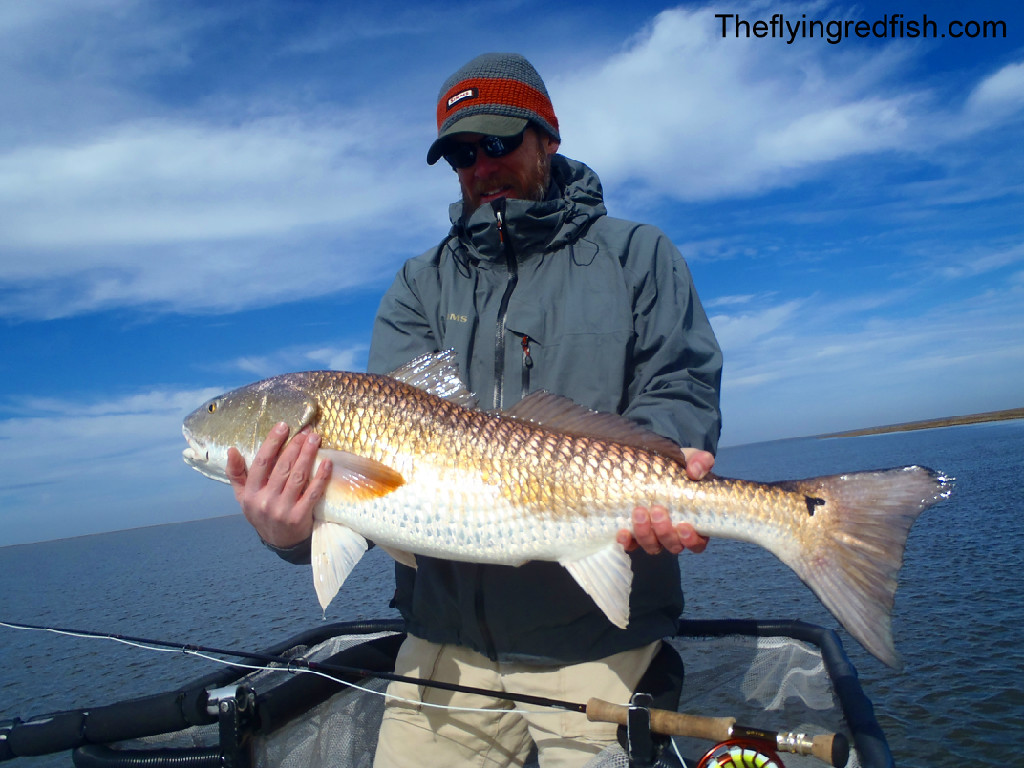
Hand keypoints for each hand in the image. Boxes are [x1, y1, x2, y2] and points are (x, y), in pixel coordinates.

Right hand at [225, 422, 331, 548]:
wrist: (279, 542)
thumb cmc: (261, 512)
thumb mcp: (243, 496)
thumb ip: (236, 474)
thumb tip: (232, 450)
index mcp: (250, 493)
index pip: (261, 463)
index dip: (272, 443)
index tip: (283, 426)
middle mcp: (265, 501)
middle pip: (282, 467)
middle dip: (295, 446)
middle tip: (306, 430)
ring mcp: (283, 510)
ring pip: (297, 477)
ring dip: (308, 455)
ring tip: (316, 439)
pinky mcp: (300, 517)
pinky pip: (312, 492)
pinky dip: (321, 477)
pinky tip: (327, 463)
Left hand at [616, 448, 713, 554]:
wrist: (651, 466)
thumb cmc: (677, 468)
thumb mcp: (690, 460)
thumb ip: (700, 462)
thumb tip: (695, 471)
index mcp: (693, 522)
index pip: (697, 543)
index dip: (692, 540)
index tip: (683, 526)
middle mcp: (673, 533)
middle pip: (673, 545)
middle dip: (665, 532)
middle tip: (657, 510)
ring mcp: (653, 535)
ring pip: (652, 546)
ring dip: (645, 534)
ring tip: (639, 512)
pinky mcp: (634, 534)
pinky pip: (630, 545)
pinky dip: (627, 542)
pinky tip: (622, 532)